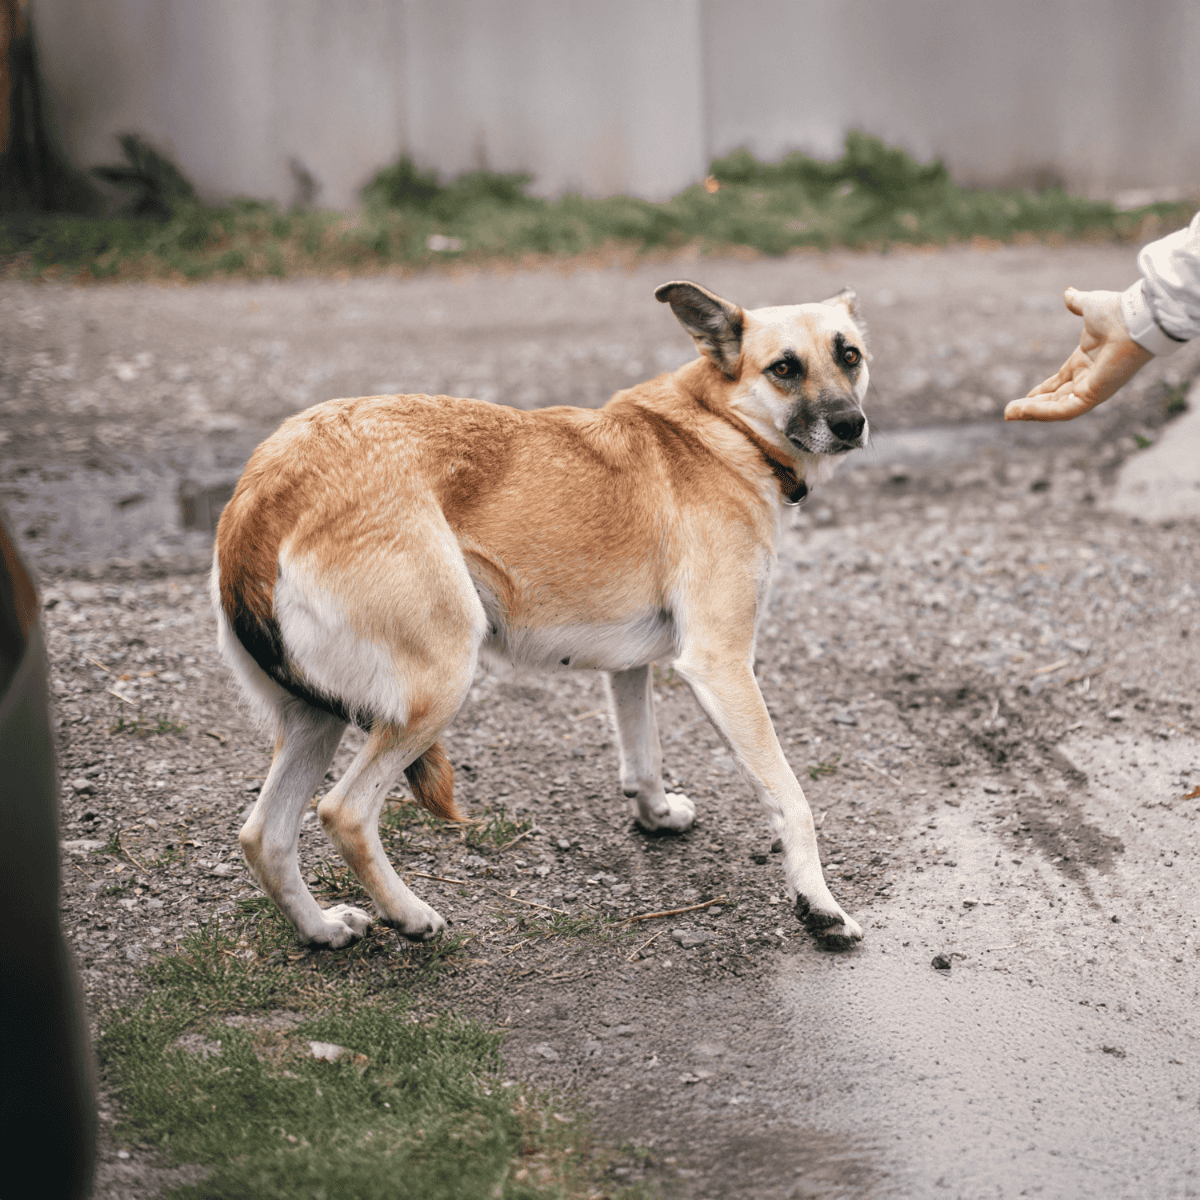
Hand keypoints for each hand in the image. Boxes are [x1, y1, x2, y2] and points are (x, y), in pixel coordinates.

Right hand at [1004, 288, 1152, 421]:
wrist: (1134, 317)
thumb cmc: (1118, 311)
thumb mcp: (1089, 306)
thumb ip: (1077, 303)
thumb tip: (1068, 293)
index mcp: (1087, 360)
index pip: (1061, 381)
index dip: (1043, 390)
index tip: (1026, 396)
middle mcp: (1090, 377)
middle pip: (1056, 398)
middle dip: (1032, 406)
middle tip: (1009, 412)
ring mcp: (1092, 388)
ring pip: (1057, 407)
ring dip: (1032, 413)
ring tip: (1008, 415)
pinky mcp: (1093, 395)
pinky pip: (1063, 410)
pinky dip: (1041, 412)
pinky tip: (1022, 411)